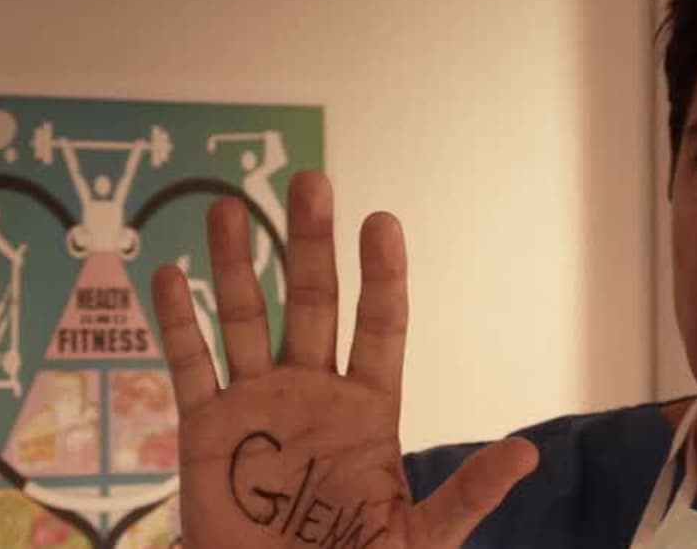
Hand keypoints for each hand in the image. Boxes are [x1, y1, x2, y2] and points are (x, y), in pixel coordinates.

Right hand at [150, 171, 538, 548]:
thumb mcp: (419, 538)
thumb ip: (467, 495)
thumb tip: (528, 455)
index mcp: (368, 410)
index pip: (379, 327)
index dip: (381, 276)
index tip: (382, 222)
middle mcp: (312, 392)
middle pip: (312, 303)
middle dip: (309, 243)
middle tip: (310, 183)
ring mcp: (256, 404)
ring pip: (245, 320)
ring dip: (233, 264)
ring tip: (225, 206)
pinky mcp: (206, 430)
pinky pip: (190, 365)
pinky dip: (178, 322)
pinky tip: (167, 274)